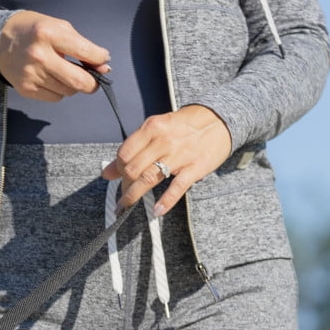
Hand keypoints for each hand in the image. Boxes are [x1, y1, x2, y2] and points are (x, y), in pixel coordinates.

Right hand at [0, 11, 110, 100]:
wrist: (0, 40)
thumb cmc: (35, 31)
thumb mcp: (59, 27)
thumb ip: (81, 46)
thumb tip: (103, 67)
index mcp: (50, 34)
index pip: (86, 52)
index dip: (100, 58)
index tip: (102, 59)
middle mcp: (39, 56)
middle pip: (78, 81)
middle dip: (92, 83)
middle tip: (94, 80)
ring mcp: (31, 75)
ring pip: (68, 91)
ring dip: (73, 85)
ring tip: (66, 73)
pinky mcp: (26, 89)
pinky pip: (55, 97)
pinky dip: (59, 90)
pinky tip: (52, 79)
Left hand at [103, 105, 233, 214]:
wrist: (221, 119)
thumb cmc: (186, 125)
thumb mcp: (158, 128)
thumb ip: (134, 147)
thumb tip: (107, 171)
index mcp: (152, 127)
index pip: (124, 153)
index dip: (117, 169)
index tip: (117, 177)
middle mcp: (164, 140)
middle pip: (133, 169)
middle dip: (124, 185)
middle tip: (124, 194)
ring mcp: (180, 155)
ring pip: (148, 179)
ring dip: (133, 196)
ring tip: (126, 206)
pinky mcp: (195, 167)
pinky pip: (176, 188)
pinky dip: (165, 202)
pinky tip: (157, 211)